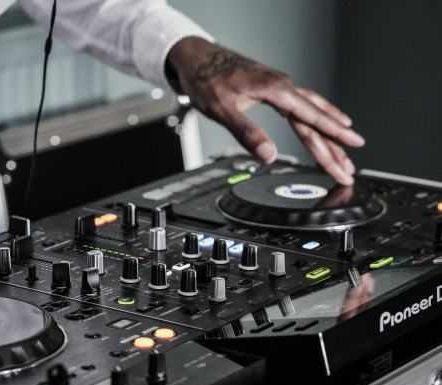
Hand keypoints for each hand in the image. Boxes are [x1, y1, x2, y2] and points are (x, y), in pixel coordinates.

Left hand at [166, 37, 364, 184]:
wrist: (195, 57)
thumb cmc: (206, 78)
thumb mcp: (222, 109)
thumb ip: (247, 132)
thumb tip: (268, 154)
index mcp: (275, 90)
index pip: (311, 119)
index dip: (333, 137)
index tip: (350, 150)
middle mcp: (282, 87)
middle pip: (316, 119)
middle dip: (335, 144)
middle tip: (349, 165)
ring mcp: (278, 87)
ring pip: (312, 111)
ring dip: (329, 129)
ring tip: (347, 144)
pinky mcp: (272, 89)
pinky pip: (301, 104)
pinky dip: (315, 115)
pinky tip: (321, 120)